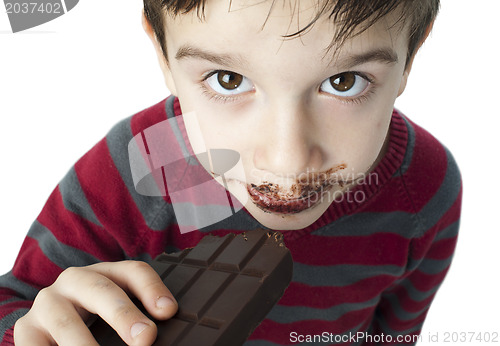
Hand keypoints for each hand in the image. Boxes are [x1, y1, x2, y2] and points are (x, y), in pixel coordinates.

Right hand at [14, 260, 177, 345]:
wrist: (45, 321)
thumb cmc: (91, 315)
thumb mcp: (114, 308)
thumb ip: (138, 318)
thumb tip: (152, 336)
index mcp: (104, 273)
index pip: (133, 271)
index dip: (152, 288)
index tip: (169, 311)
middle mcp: (74, 281)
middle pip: (102, 290)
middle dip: (124, 314)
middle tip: (145, 338)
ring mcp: (47, 303)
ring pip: (67, 323)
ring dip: (86, 345)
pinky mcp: (27, 330)